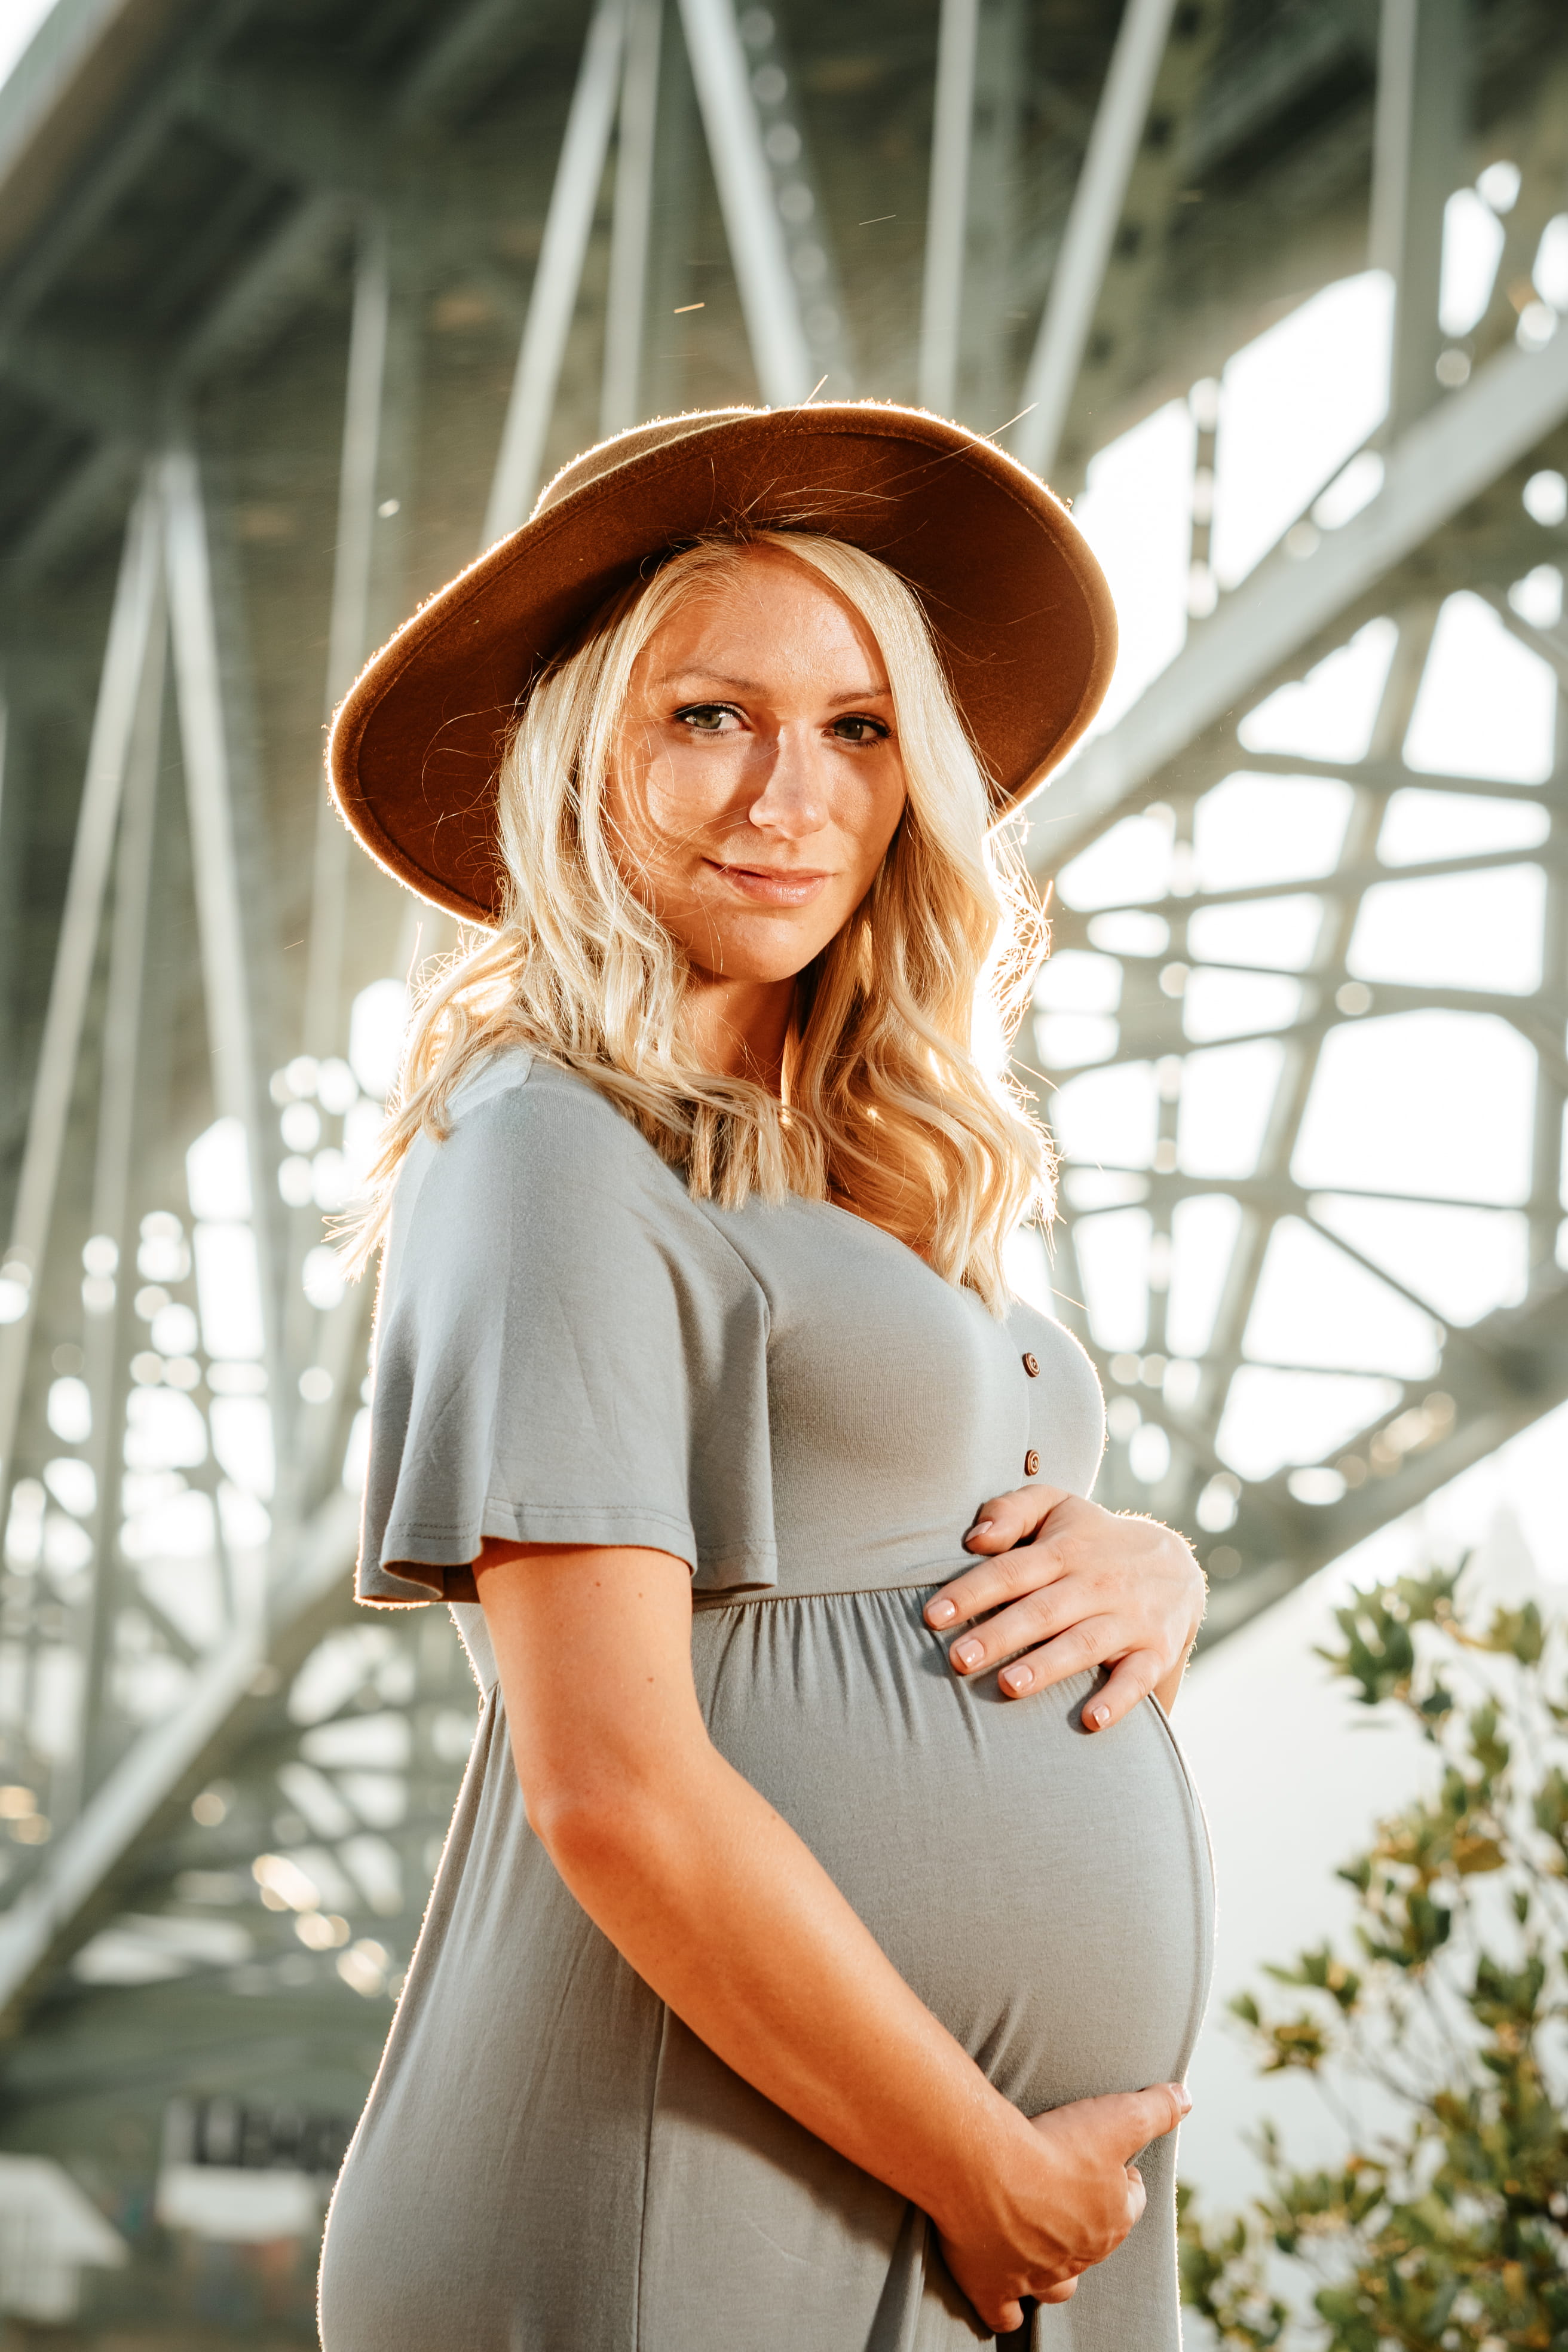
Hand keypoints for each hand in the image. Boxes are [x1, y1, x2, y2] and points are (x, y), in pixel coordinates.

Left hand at [924, 1486, 1204, 1725]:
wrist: (1177, 1565)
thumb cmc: (1092, 1539)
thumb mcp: (1056, 1507)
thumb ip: (1011, 1510)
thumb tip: (975, 1539)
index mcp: (1065, 1550)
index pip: (1012, 1570)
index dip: (972, 1591)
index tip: (932, 1616)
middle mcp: (1096, 1583)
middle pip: (1043, 1610)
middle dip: (1000, 1635)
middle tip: (959, 1659)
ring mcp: (1129, 1618)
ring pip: (1084, 1642)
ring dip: (1048, 1665)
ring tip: (1010, 1685)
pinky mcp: (1156, 1651)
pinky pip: (1138, 1677)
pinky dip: (1118, 1699)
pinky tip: (1091, 1720)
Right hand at [937, 2080, 1190, 2332]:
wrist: (985, 2170)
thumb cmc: (1052, 2145)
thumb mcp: (1118, 2117)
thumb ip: (1156, 2109)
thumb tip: (1186, 2098)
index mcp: (1112, 2221)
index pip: (1132, 2201)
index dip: (1124, 2179)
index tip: (1111, 2162)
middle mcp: (1080, 2255)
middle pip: (1095, 2242)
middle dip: (1088, 2219)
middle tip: (1069, 2189)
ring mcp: (1037, 2275)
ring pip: (1060, 2286)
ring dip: (1058, 2272)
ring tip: (1049, 2249)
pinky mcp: (994, 2287)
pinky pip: (1006, 2312)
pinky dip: (1009, 2308)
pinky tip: (1008, 2300)